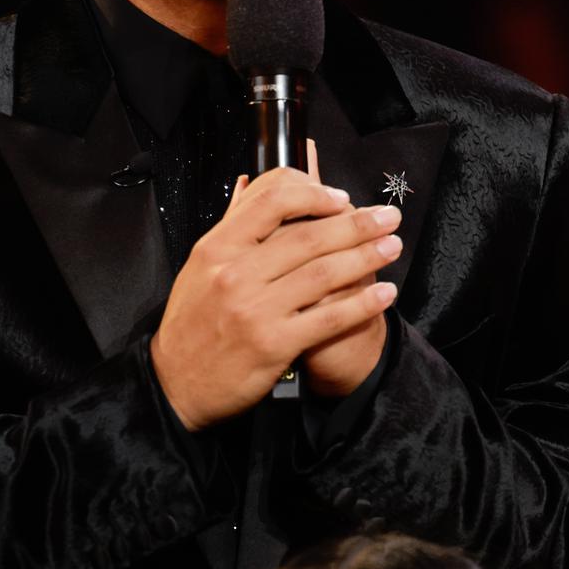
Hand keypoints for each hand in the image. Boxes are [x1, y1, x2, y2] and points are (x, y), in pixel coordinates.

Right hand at [148, 164, 403, 430]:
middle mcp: (235, 273)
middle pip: (308, 236)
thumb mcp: (200, 267)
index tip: (342, 198)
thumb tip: (252, 184)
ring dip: (366, 257)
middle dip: (357, 224)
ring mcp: (255, 309)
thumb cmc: (193, 323)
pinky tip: (383, 293)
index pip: (270, 201)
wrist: (176, 383)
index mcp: (217, 247)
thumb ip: (232, 228)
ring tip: (392, 246)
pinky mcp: (274, 344)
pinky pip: (328, 317)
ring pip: (324, 273)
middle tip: (387, 217)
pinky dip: (362, 303)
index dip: (314, 194)